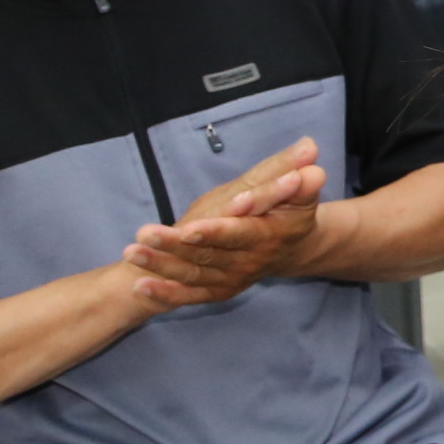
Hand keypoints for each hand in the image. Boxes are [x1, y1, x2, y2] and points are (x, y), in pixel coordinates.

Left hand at [123, 137, 325, 305]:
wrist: (291, 249)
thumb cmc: (285, 209)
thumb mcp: (292, 187)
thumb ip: (290, 170)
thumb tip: (309, 148)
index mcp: (269, 234)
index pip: (243, 232)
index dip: (219, 230)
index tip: (191, 228)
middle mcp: (251, 260)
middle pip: (209, 253)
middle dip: (175, 246)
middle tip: (145, 234)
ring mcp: (233, 278)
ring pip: (193, 272)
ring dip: (161, 265)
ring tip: (133, 251)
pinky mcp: (218, 290)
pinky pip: (190, 295)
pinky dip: (166, 293)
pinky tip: (141, 286)